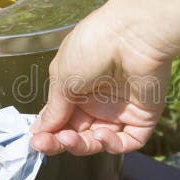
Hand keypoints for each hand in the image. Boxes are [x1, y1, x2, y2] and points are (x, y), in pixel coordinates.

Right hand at [30, 7, 171, 155]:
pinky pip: (127, 141)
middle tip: (48, 144)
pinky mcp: (143, 117)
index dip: (49, 132)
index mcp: (77, 87)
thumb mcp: (63, 77)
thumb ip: (54, 108)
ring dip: (82, 145)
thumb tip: (38, 130)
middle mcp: (99, 100)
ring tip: (70, 138)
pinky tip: (101, 136)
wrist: (132, 34)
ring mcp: (121, 109)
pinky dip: (112, 145)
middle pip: (78, 134)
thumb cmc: (93, 46)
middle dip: (62, 142)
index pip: (61, 119)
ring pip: (100, 142)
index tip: (36, 141)